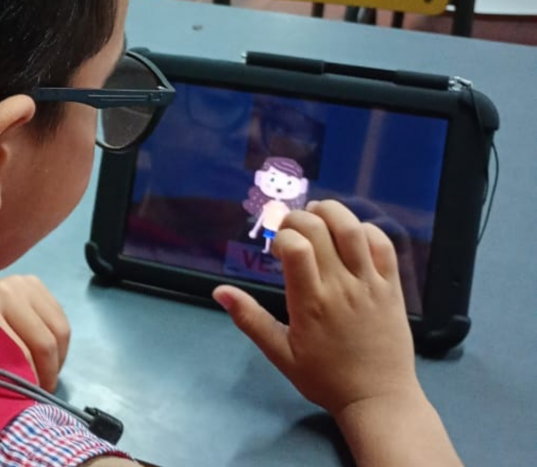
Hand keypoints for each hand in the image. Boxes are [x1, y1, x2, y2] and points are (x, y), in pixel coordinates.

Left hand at [0, 275, 69, 391]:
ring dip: (56, 362)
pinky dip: (60, 346)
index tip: (25, 402)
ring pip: (59, 332)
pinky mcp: (35, 283)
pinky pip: (61, 321)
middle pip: (44, 343)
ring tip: (44, 378)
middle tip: (38, 394)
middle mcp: (7, 290)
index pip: (21, 355)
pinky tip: (46, 359)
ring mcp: (24, 284)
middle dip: (47, 375)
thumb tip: (8, 404)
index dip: (27, 384)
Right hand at [214, 200, 418, 415]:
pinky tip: (350, 234)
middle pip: (320, 229)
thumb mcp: (280, 354)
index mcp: (310, 303)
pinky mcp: (392, 286)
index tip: (277, 251)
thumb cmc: (325, 378)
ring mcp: (370, 284)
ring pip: (353, 229)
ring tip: (317, 216)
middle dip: (298, 219)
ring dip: (331, 212)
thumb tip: (220, 291)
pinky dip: (365, 229)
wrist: (378, 399)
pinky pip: (383, 244)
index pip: (296, 247)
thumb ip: (250, 319)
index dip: (281, 237)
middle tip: (291, 231)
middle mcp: (341, 286)